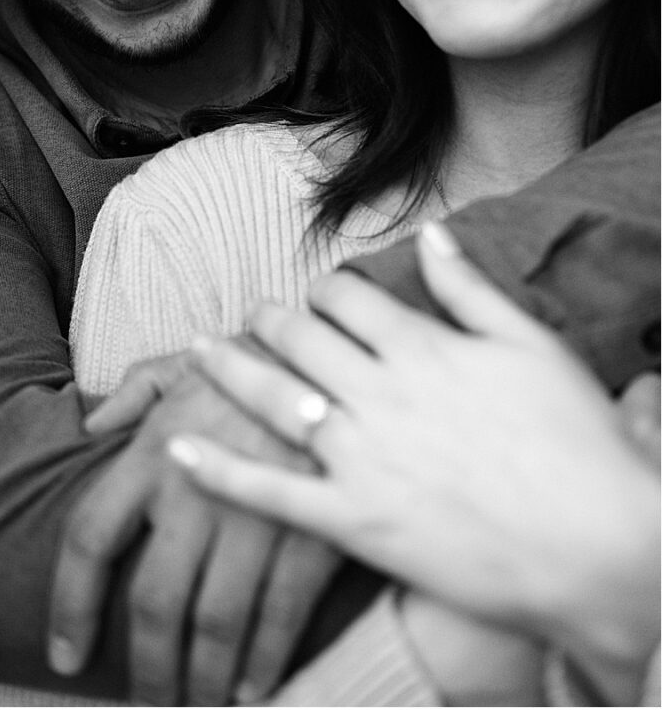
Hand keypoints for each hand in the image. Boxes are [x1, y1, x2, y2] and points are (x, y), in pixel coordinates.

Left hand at [48, 347, 340, 704]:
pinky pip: (280, 614)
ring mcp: (255, 514)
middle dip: (146, 667)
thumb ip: (130, 396)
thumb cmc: (251, 363)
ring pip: (215, 623)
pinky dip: (265, 661)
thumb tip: (88, 428)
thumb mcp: (178, 364)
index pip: (89, 538)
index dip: (69, 604)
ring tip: (198, 708)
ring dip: (204, 679)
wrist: (340, 350)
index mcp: (151, 451)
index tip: (62, 654)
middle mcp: (193, 488)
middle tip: (147, 705)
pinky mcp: (312, 530)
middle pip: (153, 599)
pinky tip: (254, 690)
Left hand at [172, 222, 659, 678]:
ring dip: (228, 369)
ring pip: (273, 398)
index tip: (319, 296)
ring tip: (198, 350)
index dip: (324, 291)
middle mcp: (381, 394)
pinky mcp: (354, 520)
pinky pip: (269, 492)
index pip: (346, 297)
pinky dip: (216, 471)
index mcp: (423, 347)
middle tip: (253, 317)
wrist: (606, 551)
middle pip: (299, 338)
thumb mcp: (534, 348)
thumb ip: (471, 288)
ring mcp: (361, 457)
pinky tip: (174, 449)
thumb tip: (432, 230)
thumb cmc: (581, 447)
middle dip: (270, 321)